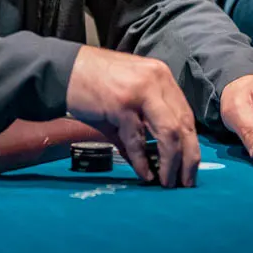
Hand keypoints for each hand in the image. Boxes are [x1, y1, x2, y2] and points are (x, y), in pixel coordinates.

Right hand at [66, 47, 199, 187]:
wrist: (61, 69)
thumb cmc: (92, 84)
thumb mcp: (126, 97)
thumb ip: (144, 124)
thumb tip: (155, 162)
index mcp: (160, 76)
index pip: (186, 115)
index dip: (191, 144)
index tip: (190, 167)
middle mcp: (155, 80)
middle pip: (184, 125)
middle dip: (189, 159)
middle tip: (186, 182)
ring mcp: (139, 91)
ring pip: (170, 133)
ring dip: (171, 163)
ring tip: (167, 182)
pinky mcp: (121, 105)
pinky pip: (138, 141)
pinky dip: (142, 161)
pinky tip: (144, 174)